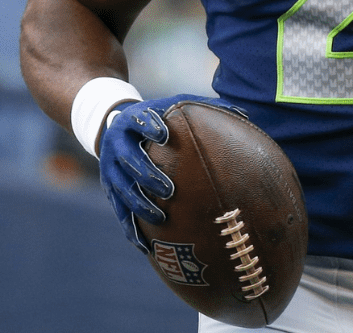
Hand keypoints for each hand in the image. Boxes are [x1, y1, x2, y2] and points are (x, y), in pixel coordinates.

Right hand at [98, 94, 245, 250]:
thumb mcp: (171, 107)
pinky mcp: (109, 189)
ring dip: (140, 204)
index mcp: (132, 122)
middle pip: (129, 160)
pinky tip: (144, 246)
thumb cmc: (155, 118)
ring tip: (161, 218)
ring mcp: (110, 168)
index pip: (138, 121)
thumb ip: (202, 108)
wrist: (113, 127)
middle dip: (148, 174)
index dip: (149, 127)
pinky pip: (119, 211)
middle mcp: (116, 145)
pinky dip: (131, 229)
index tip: (164, 135)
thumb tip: (243, 114)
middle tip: (169, 190)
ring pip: (123, 189)